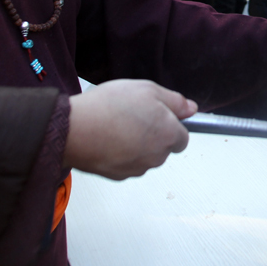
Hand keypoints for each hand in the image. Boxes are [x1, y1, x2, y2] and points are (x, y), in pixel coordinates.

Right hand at [64, 80, 197, 180]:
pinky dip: (120, 154)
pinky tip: (107, 138)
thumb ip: (175, 101)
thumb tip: (191, 109)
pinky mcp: (118, 176)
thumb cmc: (110, 107)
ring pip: (145, 157)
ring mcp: (138, 168)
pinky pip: (126, 164)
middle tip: (134, 115)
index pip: (183, 138)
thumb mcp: (148, 89)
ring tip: (117, 125)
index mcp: (169, 135)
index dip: (171, 125)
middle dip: (153, 134)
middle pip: (163, 148)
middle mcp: (157, 156)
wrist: (75, 129)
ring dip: (137, 144)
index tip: (158, 116)